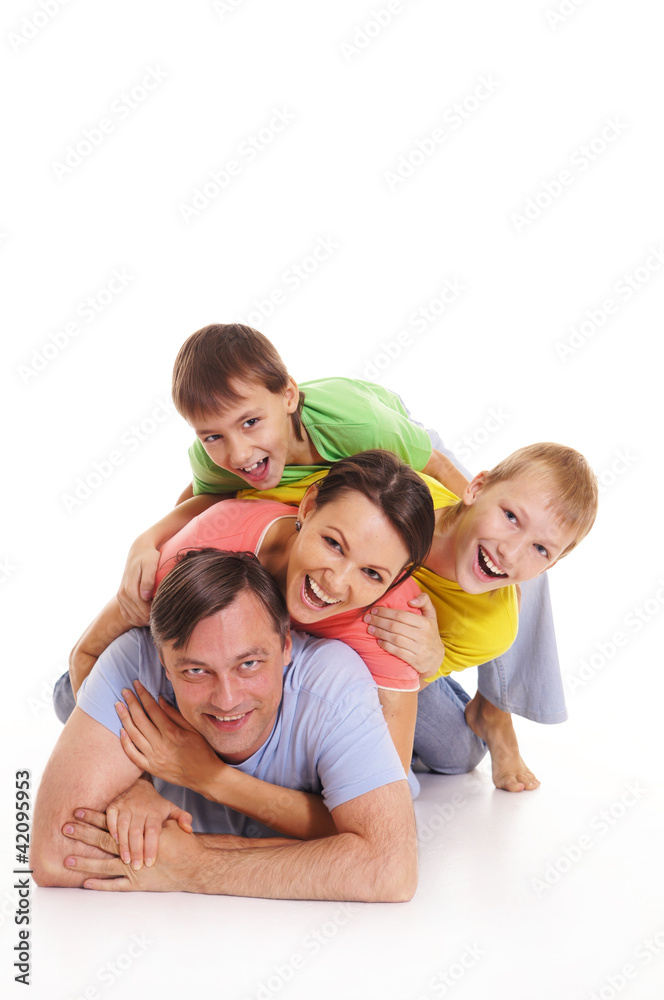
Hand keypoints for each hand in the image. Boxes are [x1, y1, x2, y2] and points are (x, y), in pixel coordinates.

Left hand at [62, 812, 203, 891]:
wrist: (193, 865)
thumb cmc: (183, 843)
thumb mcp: (171, 823)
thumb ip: (155, 816)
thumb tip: (145, 804)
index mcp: (138, 832)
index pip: (110, 823)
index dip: (93, 817)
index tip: (77, 811)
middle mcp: (132, 851)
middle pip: (102, 840)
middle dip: (83, 834)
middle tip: (65, 829)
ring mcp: (132, 869)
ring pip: (104, 864)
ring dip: (85, 862)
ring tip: (67, 860)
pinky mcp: (137, 884)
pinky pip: (115, 885)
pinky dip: (100, 884)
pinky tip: (86, 883)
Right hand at [86, 776, 192, 869]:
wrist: (139, 785)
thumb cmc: (155, 804)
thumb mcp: (171, 808)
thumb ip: (183, 818)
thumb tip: (189, 830)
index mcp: (154, 811)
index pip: (153, 831)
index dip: (151, 847)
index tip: (150, 863)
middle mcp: (140, 809)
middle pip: (137, 831)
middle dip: (136, 850)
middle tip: (137, 867)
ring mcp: (126, 806)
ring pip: (123, 827)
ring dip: (123, 845)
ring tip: (126, 860)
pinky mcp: (114, 806)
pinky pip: (111, 818)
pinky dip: (112, 830)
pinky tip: (115, 842)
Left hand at [116, 681, 222, 794]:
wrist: (205, 776)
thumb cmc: (202, 750)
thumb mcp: (193, 729)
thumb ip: (175, 714)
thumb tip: (159, 700)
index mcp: (172, 733)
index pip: (153, 709)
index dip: (143, 695)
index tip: (137, 685)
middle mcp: (160, 746)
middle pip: (141, 720)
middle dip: (131, 703)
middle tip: (124, 691)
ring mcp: (154, 758)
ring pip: (134, 735)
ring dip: (124, 719)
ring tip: (118, 706)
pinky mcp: (151, 769)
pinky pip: (133, 755)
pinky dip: (125, 743)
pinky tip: (121, 731)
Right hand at [117, 533, 159, 623]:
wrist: (139, 550)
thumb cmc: (148, 557)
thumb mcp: (151, 564)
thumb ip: (148, 579)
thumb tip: (145, 596)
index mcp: (129, 588)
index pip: (143, 610)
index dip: (154, 614)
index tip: (166, 612)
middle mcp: (122, 594)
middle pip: (138, 616)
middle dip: (151, 618)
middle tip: (164, 616)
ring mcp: (121, 597)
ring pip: (132, 618)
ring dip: (144, 620)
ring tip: (158, 616)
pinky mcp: (121, 598)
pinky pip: (128, 615)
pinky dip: (137, 619)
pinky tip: (148, 616)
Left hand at [363, 592, 443, 677]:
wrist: (437, 658)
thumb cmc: (429, 632)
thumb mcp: (431, 615)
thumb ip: (424, 601)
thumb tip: (410, 600)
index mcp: (425, 623)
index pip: (401, 615)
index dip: (386, 612)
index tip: (374, 609)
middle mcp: (423, 636)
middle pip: (395, 626)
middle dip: (378, 621)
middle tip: (367, 618)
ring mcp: (419, 649)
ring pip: (394, 639)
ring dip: (379, 633)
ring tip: (369, 629)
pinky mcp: (414, 660)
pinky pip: (397, 652)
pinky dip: (386, 645)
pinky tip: (378, 641)